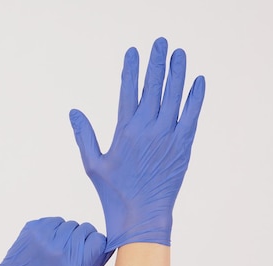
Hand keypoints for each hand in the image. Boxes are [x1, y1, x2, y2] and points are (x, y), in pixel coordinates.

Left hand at [0, 217, 110, 265]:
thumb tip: (110, 245)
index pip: (98, 239)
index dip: (96, 243)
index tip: (91, 249)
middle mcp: (61, 249)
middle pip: (86, 228)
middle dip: (83, 237)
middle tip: (73, 250)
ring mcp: (46, 236)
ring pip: (70, 223)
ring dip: (68, 233)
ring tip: (58, 249)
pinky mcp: (34, 227)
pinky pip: (55, 220)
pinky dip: (55, 229)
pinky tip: (47, 243)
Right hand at [68, 37, 205, 249]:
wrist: (142, 216)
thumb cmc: (113, 193)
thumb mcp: (93, 163)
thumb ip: (84, 135)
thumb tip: (74, 112)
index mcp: (125, 130)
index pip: (129, 90)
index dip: (132, 68)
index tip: (134, 51)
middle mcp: (148, 129)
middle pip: (154, 87)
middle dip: (157, 62)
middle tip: (161, 42)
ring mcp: (169, 136)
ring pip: (175, 96)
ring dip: (177, 72)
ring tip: (179, 53)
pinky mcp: (183, 146)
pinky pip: (192, 114)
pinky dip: (196, 96)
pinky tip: (198, 81)